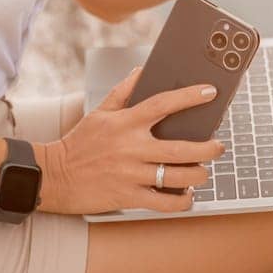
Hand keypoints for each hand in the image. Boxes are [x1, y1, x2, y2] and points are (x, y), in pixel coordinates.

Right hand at [35, 65, 225, 214]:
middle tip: (218, 146)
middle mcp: (132, 147)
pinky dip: (181, 201)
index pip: (164, 103)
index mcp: (126, 122)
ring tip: (203, 171)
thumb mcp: (100, 111)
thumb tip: (141, 70)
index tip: (210, 93)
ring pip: (178, 177)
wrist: (55, 175)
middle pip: (182, 148)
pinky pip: (164, 202)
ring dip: (199, 175)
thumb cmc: (79, 142)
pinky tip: (186, 195)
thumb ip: (123, 90)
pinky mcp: (128, 196)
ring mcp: (132, 174)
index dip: (190, 97)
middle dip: (208, 148)